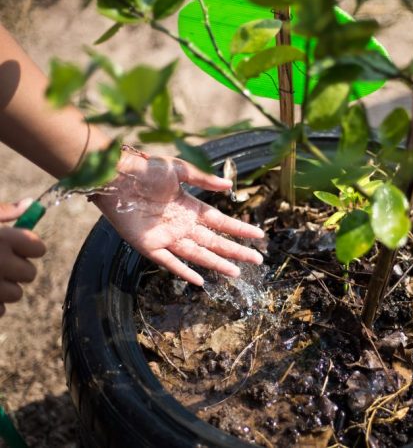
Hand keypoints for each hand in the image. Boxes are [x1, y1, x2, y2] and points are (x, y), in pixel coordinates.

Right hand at [0, 199, 46, 315]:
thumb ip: (4, 212)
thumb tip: (29, 203)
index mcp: (2, 237)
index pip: (37, 248)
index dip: (28, 248)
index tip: (16, 246)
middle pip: (29, 274)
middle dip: (16, 270)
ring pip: (16, 294)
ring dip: (3, 288)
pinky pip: (0, 310)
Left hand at [94, 150, 263, 285]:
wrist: (116, 177)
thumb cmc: (146, 170)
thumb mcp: (179, 170)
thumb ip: (204, 180)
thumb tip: (229, 186)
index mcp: (190, 207)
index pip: (221, 222)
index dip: (239, 230)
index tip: (258, 236)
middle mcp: (182, 225)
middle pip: (214, 242)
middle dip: (236, 251)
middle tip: (257, 259)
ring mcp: (167, 237)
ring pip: (198, 255)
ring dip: (217, 264)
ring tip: (236, 273)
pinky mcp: (150, 246)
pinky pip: (170, 263)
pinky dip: (184, 272)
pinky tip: (200, 281)